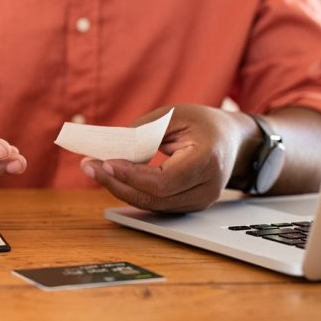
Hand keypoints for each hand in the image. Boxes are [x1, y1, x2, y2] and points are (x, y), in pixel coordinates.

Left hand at [81, 105, 248, 212]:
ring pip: (151, 204)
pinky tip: (111, 176)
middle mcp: (206, 188)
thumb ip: (143, 132)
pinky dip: (130, 190)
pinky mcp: (188, 205)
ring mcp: (199, 201)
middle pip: (153, 197)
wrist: (231, 140)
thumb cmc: (203, 123)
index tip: (107, 162)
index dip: (133, 175)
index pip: (165, 181)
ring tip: (93, 169)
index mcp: (207, 160)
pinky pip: (154, 203)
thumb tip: (112, 149)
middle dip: (116, 182)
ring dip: (118, 188)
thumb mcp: (174, 115)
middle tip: (89, 166)